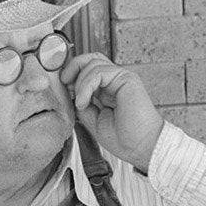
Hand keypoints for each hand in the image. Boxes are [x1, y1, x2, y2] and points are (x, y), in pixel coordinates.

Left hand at [60, 54, 164, 172]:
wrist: (142, 147)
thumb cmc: (125, 139)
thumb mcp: (93, 121)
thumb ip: (83, 105)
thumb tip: (70, 93)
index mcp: (108, 90)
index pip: (88, 69)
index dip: (72, 73)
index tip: (63, 87)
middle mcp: (115, 81)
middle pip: (91, 58)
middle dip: (72, 67)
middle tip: (64, 82)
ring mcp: (122, 78)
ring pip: (92, 63)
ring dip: (79, 83)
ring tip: (80, 104)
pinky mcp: (126, 78)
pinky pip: (98, 72)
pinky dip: (86, 86)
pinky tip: (84, 102)